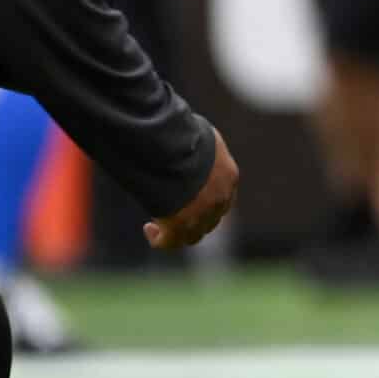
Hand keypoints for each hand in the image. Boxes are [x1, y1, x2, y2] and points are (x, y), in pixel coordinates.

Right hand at [147, 128, 237, 249]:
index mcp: (229, 176)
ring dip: (178, 233)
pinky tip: (149, 230)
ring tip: (158, 226)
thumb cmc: (184, 135)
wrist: (176, 148)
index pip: (223, 197)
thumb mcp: (200, 135)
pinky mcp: (182, 225)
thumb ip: (199, 145)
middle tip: (174, 215)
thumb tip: (188, 138)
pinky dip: (160, 239)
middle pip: (212, 219)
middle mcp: (221, 198)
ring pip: (194, 234)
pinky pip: (171, 242)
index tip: (190, 200)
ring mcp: (203, 214)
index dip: (207, 202)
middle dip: (194, 220)